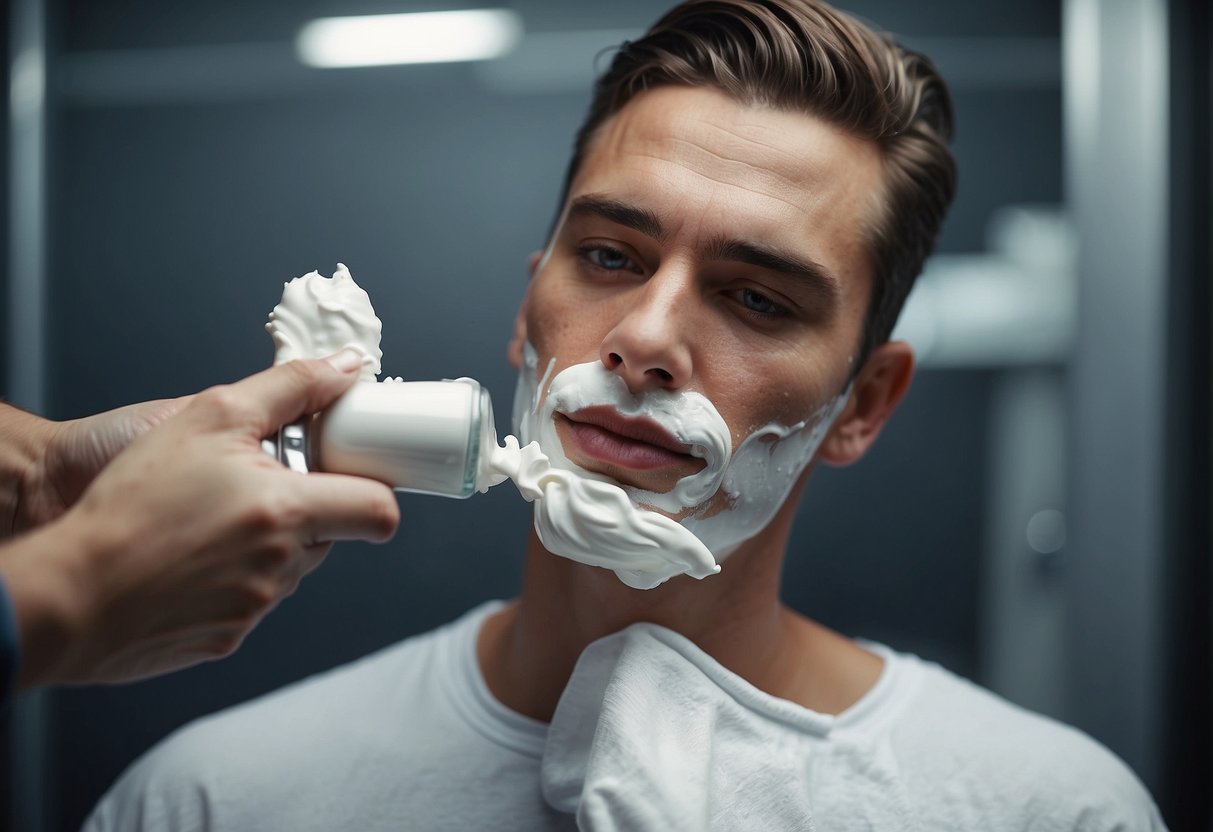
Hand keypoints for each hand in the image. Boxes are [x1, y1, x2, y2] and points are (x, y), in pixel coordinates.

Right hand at [2, 351, 400, 685]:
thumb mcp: (211, 417)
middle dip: (303, 509)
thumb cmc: (130, 503)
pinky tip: (187, 559)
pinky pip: (248, 601)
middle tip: (249, 487)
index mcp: (288, 513)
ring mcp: (255, 608)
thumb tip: (346, 368)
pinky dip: (229, 578)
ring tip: (206, 522)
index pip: (379, 510)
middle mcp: (282, 567)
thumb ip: (290, 388)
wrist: (65, 593)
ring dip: (264, 543)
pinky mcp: (226, 639)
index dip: (374, 490)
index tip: (353, 477)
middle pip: (329, 534)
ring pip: (287, 567)